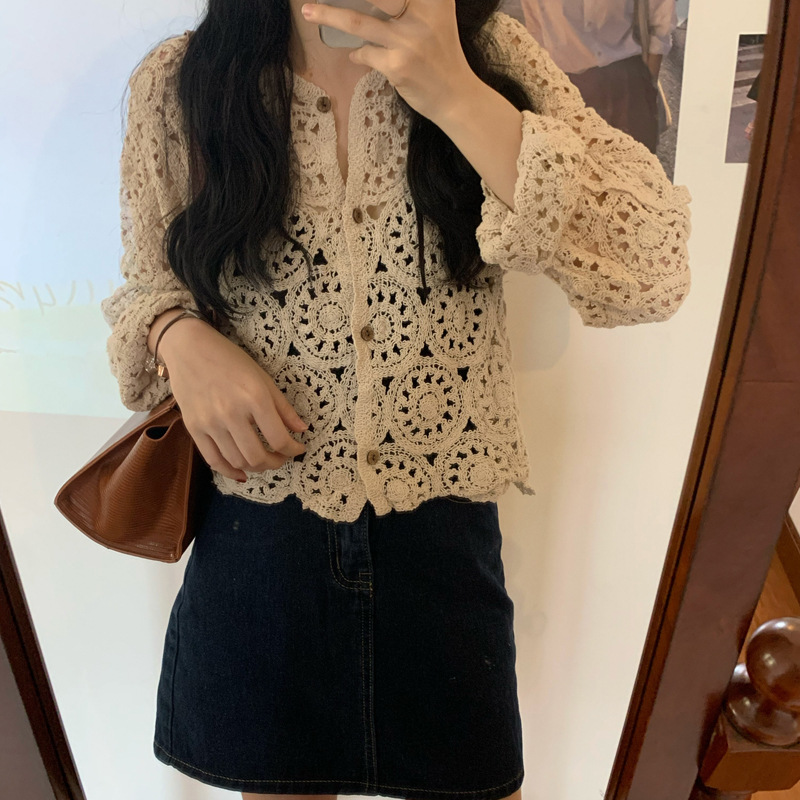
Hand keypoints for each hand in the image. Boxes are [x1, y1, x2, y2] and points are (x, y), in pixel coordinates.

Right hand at [159, 319, 307, 481]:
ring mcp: (210, 423)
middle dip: (276, 463)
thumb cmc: (230, 359)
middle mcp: (231, 413)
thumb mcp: (263, 378)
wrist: (188, 348)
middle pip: (257, 457)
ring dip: (256, 468)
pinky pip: (213, 460)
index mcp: (255, 398)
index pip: (279, 439)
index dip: (293, 450)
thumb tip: (302, 430)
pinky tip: (242, 473)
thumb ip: (283, 407)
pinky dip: (230, 472)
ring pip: (237, 461)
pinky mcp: (193, 428)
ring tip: (264, 461)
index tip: (298, 449)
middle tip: (282, 458)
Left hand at [300, 0, 476, 120]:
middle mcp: (423, 14)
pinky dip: (358, 52)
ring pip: (358, 22)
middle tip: (312, 0)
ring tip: (308, 11)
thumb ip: (411, 5)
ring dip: (328, 15)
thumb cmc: (441, 55)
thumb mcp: (435, 18)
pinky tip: (357, 53)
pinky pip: (365, 53)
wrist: (455, 96)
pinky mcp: (397, 65)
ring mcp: (408, 41)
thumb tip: (368, 2)